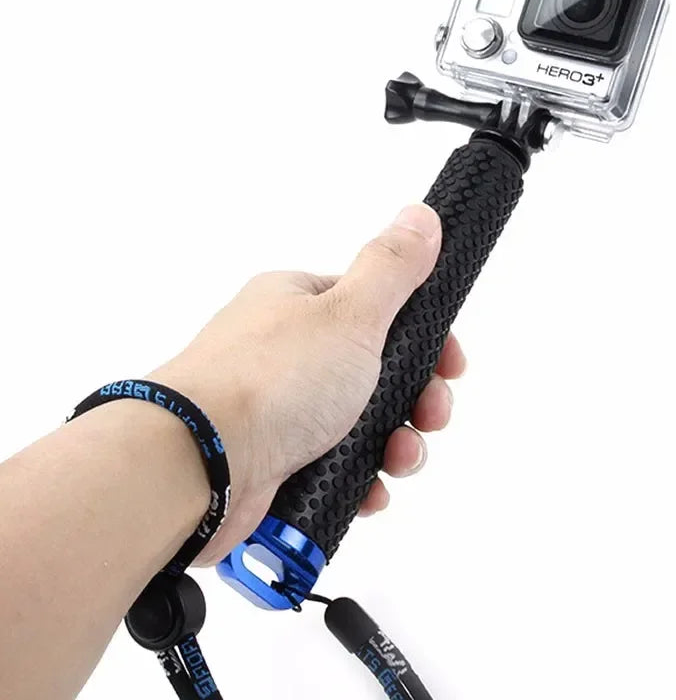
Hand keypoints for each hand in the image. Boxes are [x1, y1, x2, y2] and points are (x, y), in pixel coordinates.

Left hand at [150, 204, 465, 564]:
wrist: (195, 466)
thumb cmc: (270, 382)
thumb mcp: (349, 313)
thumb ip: (391, 268)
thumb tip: (420, 216)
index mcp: (301, 304)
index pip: (379, 308)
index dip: (424, 336)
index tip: (450, 364)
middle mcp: (290, 352)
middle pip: (377, 370)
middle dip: (416, 398)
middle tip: (429, 416)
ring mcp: (281, 407)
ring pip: (362, 422)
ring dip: (395, 443)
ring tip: (398, 459)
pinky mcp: (276, 458)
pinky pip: (334, 465)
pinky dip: (359, 477)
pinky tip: (370, 488)